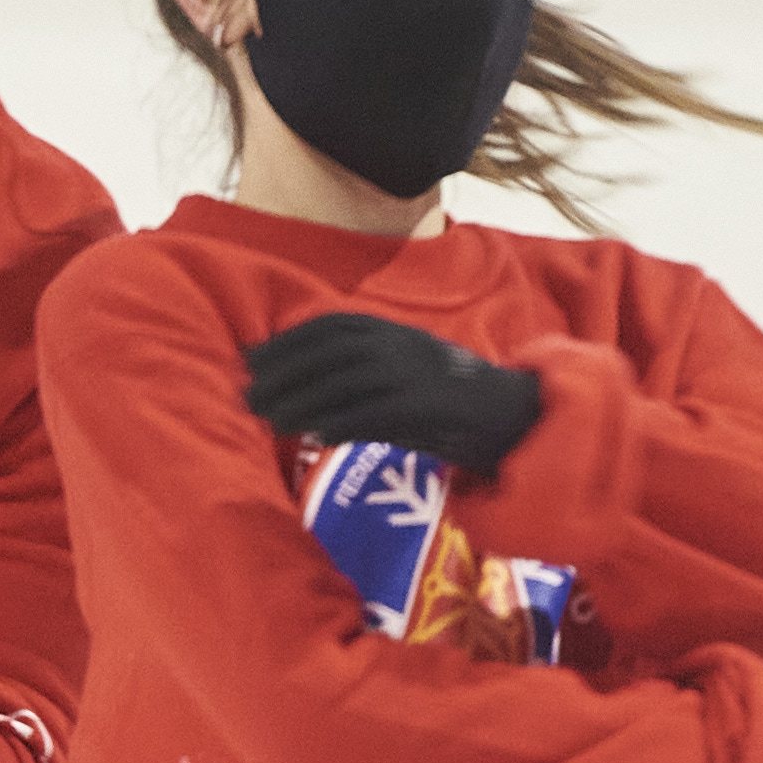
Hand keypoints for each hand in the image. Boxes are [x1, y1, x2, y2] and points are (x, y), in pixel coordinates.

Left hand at [241, 314, 546, 476]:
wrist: (516, 419)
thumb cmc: (453, 404)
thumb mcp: (407, 374)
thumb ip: (364, 374)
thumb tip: (306, 392)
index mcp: (398, 332)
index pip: (332, 326)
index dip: (288, 342)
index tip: (252, 360)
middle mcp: (405, 345)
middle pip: (332, 351)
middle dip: (284, 371)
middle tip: (246, 395)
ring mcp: (418, 374)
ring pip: (347, 381)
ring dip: (302, 399)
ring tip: (267, 419)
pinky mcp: (430, 407)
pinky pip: (376, 413)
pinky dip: (341, 423)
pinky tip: (314, 436)